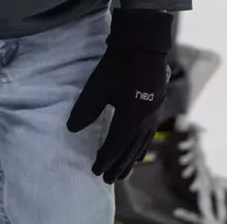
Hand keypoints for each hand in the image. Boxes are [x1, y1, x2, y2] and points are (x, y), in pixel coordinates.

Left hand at [67, 9, 172, 182]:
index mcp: (131, 117)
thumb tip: (71, 129)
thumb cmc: (118, 65)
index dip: (106, 159)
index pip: (116, 145)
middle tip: (109, 180)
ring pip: (141, 145)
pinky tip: (137, 152)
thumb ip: (86, 109)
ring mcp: (153, 115)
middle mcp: (145, 121)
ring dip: (130, 160)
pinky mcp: (155, 107)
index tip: (96, 171)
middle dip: (119, 165)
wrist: (143, 46)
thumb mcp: (98, 86)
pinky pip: (148, 135)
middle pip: (130, 150)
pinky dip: (140, 148)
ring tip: (123, 173)